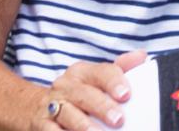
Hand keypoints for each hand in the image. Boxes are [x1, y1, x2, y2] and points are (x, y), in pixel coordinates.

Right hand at [31, 50, 147, 129]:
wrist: (36, 106)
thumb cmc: (80, 92)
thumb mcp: (97, 78)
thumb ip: (121, 68)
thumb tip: (141, 56)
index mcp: (82, 72)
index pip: (101, 72)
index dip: (114, 82)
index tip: (126, 95)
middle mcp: (66, 86)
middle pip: (85, 94)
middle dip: (102, 107)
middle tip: (118, 120)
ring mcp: (52, 105)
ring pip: (68, 114)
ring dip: (83, 125)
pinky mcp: (41, 123)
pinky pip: (50, 130)